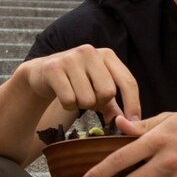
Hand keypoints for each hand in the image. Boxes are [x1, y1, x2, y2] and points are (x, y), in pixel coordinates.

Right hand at [25, 44, 140, 125]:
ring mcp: (70, 58)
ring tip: (75, 95)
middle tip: (89, 100)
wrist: (42, 74)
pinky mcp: (53, 68)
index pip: (128, 82)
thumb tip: (131, 125)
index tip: (134, 123)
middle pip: (108, 92)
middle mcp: (90, 52)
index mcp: (106, 55)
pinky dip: (68, 105)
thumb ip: (114, 105)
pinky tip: (63, 96)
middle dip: (99, 103)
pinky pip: (69, 100)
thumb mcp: (97, 89)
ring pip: (88, 99)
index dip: (133, 104)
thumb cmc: (76, 82)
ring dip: (81, 105)